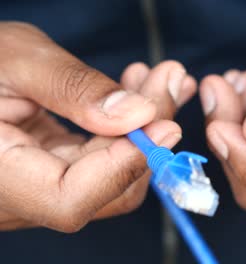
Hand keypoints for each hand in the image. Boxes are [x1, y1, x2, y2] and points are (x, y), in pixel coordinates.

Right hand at [0, 22, 195, 231]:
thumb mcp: (16, 59)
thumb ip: (74, 88)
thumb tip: (138, 115)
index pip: (69, 200)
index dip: (123, 167)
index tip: (164, 125)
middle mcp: (18, 198)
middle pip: (104, 188)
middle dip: (147, 134)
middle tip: (169, 81)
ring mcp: (39, 190)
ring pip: (112, 176)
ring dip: (145, 128)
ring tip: (161, 80)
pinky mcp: (54, 173)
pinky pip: (101, 162)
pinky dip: (126, 128)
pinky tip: (139, 93)